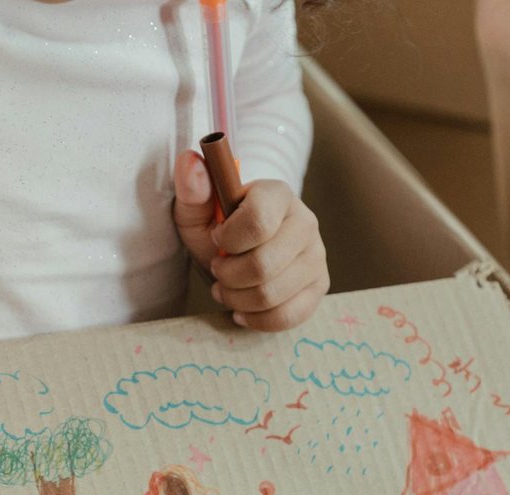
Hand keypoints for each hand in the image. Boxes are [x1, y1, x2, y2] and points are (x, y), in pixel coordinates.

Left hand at [173, 150, 328, 331]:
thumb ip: (192, 189)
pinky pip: (288, 316)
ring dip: (236, 299)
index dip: (228, 240)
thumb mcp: (197, 211)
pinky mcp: (319, 286)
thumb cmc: (218, 229)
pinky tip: (242, 310)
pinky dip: (256, 320)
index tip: (217, 238)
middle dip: (228, 276)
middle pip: (264, 265)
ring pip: (271, 295)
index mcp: (278, 195)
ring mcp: (317, 256)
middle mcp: (306, 223)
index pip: (258, 222)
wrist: (242, 250)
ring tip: (226, 289)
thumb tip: (190, 160)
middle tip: (218, 270)